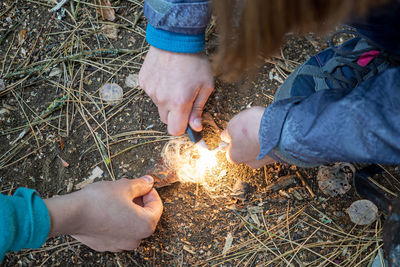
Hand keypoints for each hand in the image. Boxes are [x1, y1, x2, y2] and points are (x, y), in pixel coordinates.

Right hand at [44, 176, 162, 251]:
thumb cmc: (99, 201)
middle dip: (140, 201)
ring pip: (132, 225)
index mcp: (145, 225)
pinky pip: (118, 231)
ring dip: (129, 211)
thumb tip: (149, 182)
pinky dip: (118, 220)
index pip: (157, 207)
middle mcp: (135, 239)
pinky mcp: (107, 245)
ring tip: (118, 198)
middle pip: (145, 217)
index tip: (143, 185)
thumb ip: (141, 185)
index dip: (151, 192)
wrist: (71, 214)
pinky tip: (109, 209)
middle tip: (131, 189)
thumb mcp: (125, 186)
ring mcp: (121, 245)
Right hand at [139, 46, 213, 134]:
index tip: (187, 120)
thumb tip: (195, 127)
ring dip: (166, 100)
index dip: (182, 127)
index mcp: (179, 102)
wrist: (176, 38)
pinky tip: (166, 76)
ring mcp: (150, 90)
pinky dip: (158, 89)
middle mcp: (162, 99)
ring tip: (175, 83)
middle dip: (175, 114)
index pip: (175, 130)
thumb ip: (199, 109)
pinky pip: (151, 93)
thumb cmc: (195, 62)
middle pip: (166, 120)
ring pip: (158, 106)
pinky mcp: (143, 82)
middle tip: (183, 98)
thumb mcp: (206, 86)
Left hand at [221, 106, 274, 168]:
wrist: (279, 129)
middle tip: (249, 128)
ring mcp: (264, 161)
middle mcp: (249, 162)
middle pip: (244, 151)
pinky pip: (271, 148)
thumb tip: (225, 135)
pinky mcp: (278, 157)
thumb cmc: (253, 128)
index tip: (233, 132)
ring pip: (258, 150)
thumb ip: (227, 132)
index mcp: (234, 157)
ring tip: (262, 128)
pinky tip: (271, 132)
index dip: (231, 139)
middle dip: (246, 141)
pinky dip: (270, 142)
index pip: (228, 149)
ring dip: (259, 141)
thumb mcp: (232, 125)